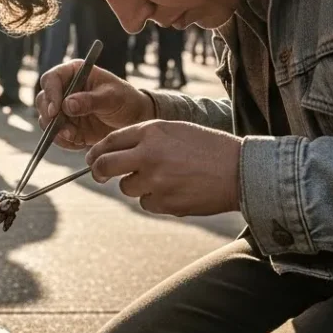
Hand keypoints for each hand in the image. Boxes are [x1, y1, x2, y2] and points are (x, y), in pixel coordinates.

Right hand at [35, 60, 153, 149]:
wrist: (132, 120)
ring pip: (46, 119)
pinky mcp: (66, 125)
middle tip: (64, 128)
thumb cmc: (125, 100)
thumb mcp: (111, 97)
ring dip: (56, 131)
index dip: (50, 93)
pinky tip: (78, 142)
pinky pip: (56, 134)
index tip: (56, 110)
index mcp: (74, 73)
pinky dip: (64, 141)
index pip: (51, 79)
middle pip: (43, 100)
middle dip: (50, 116)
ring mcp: (63, 108)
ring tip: (74, 137)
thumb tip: (67, 105)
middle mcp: (64, 89)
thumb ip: (90, 101)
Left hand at [86, 120, 242, 216]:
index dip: (96, 152)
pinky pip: (146, 203)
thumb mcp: (175, 130)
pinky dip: (155, 198)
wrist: (239, 170)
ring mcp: (156, 181)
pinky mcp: (165, 203)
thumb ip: (145, 137)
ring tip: (162, 178)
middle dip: (98, 171)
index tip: (93, 158)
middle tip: (99, 174)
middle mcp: (148, 155)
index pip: (109, 141)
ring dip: (136, 185)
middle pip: (105, 166)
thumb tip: (114, 151)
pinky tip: (175, 190)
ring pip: (127, 188)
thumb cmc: (208, 147)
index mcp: (151, 131)